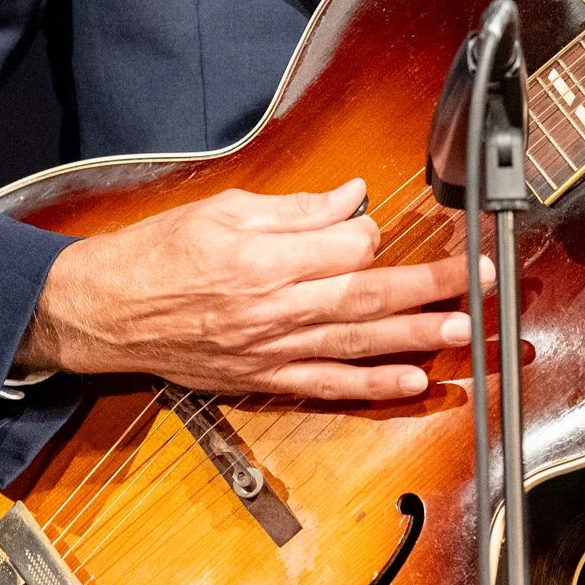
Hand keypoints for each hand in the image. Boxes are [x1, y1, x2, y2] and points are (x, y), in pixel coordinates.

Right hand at [12, 177, 485, 400]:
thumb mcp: (222, 208)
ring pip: (359, 344)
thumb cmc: (156, 254)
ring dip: (418, 338)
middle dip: (431, 289)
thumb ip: (295, 209)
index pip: (345, 247)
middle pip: (368, 296)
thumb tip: (352, 199)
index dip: (373, 235)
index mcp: (263, 257)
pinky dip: (373, 386)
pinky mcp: (264, 377)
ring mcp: (271, 349)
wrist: (102, 313)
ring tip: (468, 333)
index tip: (378, 227)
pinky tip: (414, 382)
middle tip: (482, 282)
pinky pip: (328, 385)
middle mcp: (274, 307)